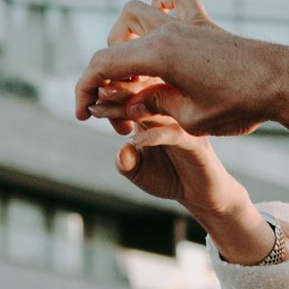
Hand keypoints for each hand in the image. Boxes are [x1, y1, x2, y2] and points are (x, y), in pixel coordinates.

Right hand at [75, 0, 288, 138]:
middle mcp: (167, 30)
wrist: (283, 81)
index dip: (86, 90)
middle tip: (118, 102)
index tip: (83, 114)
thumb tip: (131, 106)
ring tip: (133, 69)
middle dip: (107, 72)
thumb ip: (154, 110)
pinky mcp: (204, 23)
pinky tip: (160, 23)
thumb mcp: (191, 121)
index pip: (104, 65)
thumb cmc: (240, 105)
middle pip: (115, 41)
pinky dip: (161, 5)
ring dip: (125, 37)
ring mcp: (186, 22)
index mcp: (158, 54)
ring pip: (137, 12)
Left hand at [113, 107, 277, 265]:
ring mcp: (183, 126)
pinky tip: (135, 140)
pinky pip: (172, 133)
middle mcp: (169, 113)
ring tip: (108, 109)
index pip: (130, 95)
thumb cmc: (169, 178)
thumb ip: (124, 163)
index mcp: (153, 113)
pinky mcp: (195, 142)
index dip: (109, 95)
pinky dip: (153, 135)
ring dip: (130, 104)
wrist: (201, 196)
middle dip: (117, 91)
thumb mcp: (138, 172)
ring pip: (156, 105)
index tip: (88, 104)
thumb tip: (122, 151)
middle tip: (98, 95)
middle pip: (141, 92)